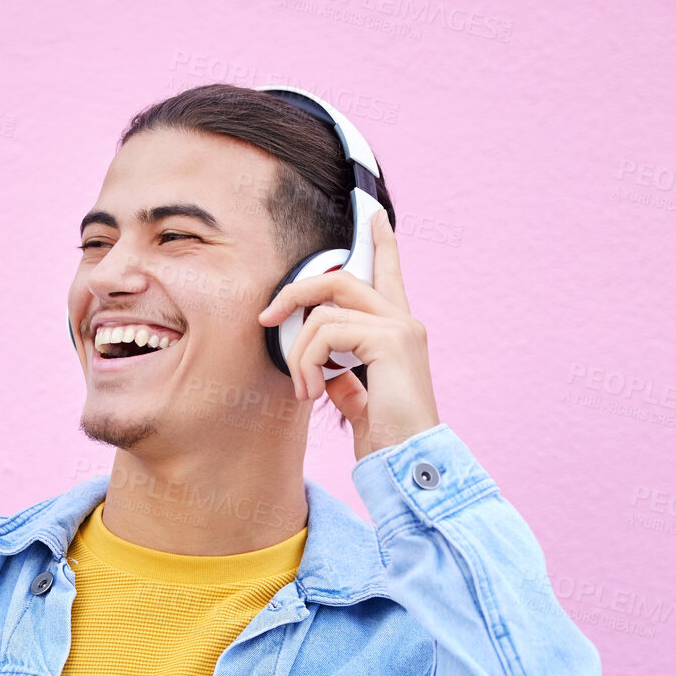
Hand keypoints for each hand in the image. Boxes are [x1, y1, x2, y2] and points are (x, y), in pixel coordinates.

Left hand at [257, 208, 439, 460]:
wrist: (408, 460)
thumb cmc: (387, 437)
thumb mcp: (361, 401)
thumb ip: (346, 379)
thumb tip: (325, 374)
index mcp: (398, 331)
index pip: (389, 273)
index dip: (382, 242)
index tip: (374, 214)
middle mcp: (404, 321)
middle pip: (339, 277)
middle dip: (295, 291)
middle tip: (267, 318)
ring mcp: (399, 327)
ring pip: (323, 312)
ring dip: (299, 354)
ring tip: (304, 390)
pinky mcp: (388, 340)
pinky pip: (326, 333)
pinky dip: (308, 363)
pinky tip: (313, 393)